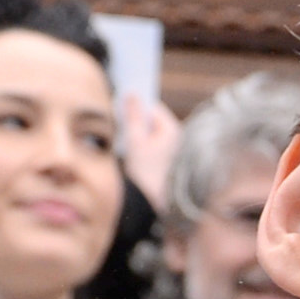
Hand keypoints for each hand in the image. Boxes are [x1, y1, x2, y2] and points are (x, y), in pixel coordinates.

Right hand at [117, 92, 178, 206]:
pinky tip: (133, 153)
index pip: (153, 107)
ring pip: (151, 132)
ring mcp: (174, 149)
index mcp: (173, 130)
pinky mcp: (168, 159)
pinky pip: (153, 144)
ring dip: (137, 133)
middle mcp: (177, 137)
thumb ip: (133, 116)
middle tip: (122, 126)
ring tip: (127, 142)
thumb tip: (132, 94)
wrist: (154, 204)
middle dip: (136, 120)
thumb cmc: (146, 174)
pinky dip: (142, 144)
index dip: (137, 106)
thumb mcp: (135, 142)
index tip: (121, 106)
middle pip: (153, 119)